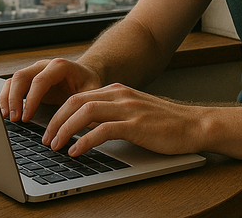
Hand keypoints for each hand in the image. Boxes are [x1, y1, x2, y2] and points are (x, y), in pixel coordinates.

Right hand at [0, 58, 101, 122]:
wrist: (85, 74)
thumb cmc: (88, 83)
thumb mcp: (92, 91)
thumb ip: (87, 102)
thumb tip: (83, 122)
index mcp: (60, 66)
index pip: (40, 80)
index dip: (31, 99)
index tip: (27, 117)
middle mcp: (44, 66)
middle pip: (22, 77)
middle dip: (14, 98)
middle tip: (15, 119)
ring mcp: (34, 71)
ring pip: (14, 80)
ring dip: (7, 98)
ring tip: (6, 117)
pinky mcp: (29, 80)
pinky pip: (13, 85)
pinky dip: (7, 98)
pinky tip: (6, 112)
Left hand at [43, 83, 198, 156]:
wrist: (195, 125)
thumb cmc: (164, 124)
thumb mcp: (133, 112)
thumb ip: (111, 114)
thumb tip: (85, 128)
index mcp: (116, 91)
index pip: (78, 97)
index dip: (59, 112)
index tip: (49, 128)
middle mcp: (119, 95)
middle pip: (75, 101)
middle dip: (56, 120)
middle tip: (46, 138)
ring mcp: (127, 108)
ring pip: (85, 112)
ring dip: (65, 129)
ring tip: (56, 145)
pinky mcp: (136, 125)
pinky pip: (103, 130)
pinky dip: (85, 140)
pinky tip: (76, 151)